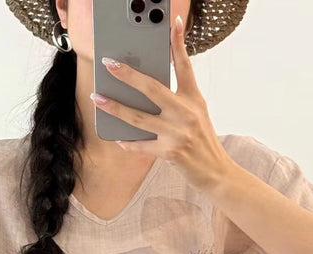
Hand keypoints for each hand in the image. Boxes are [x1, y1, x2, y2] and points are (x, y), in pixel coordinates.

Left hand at [91, 14, 233, 193]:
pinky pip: (142, 146)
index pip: (184, 65)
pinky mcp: (171, 152)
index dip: (178, 43)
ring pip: (138, 118)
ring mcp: (177, 133)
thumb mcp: (197, 113)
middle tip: (108, 64)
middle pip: (152, 88)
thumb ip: (177, 100)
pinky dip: (129, 143)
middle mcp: (186, 112)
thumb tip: (146, 90)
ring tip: (96, 99)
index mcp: (194, 98)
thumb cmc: (203, 141)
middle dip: (128, 75)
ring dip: (114, 108)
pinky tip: (118, 139)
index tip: (173, 22)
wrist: (216, 172)